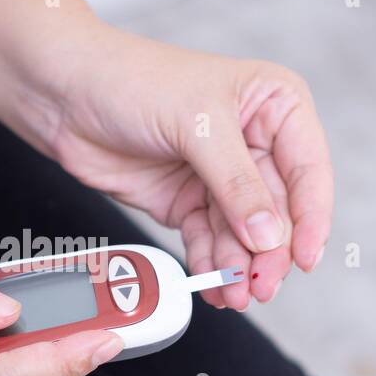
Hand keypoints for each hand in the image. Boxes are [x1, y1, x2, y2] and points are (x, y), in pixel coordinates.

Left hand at [46, 28, 333, 309]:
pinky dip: (212, 264)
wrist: (63, 93)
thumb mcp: (196, 124)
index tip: (307, 259)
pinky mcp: (186, 200)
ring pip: (244, 233)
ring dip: (240, 267)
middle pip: (278, 211)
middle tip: (260, 287)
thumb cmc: (131, 79)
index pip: (308, 169)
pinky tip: (213, 285)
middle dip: (270, 252)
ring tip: (234, 295)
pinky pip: (210, 241)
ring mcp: (220, 175)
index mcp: (275, 105)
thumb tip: (270, 235)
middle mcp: (255, 141)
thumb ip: (236, 183)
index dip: (312, 217)